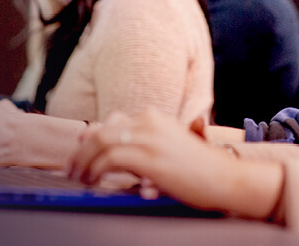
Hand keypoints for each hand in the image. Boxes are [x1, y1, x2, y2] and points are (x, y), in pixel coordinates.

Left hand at [66, 111, 282, 218]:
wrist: (227, 178)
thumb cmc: (200, 169)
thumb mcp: (168, 149)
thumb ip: (141, 146)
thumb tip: (110, 153)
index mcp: (153, 117)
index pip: (112, 121)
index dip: (91, 136)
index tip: (80, 150)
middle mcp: (148, 121)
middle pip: (101, 131)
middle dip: (82, 151)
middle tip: (71, 167)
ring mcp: (148, 138)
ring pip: (100, 143)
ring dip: (84, 162)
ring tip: (78, 177)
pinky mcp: (148, 157)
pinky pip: (109, 160)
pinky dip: (95, 170)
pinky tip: (92, 180)